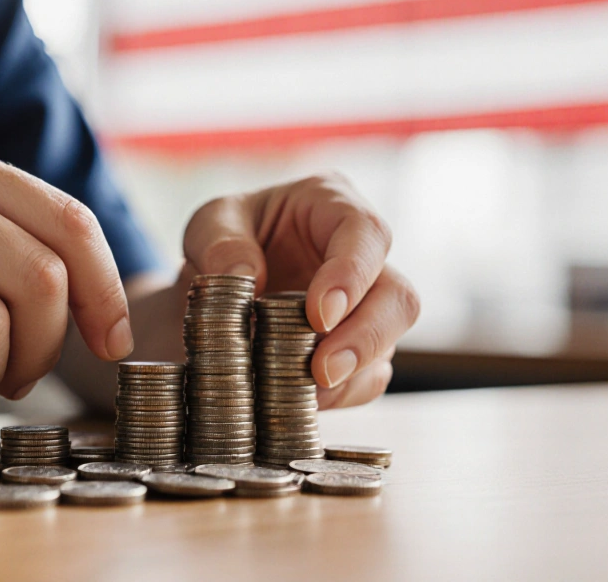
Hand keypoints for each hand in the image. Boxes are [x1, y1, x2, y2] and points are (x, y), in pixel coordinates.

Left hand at [182, 175, 419, 408]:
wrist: (214, 286)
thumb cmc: (223, 240)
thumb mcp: (209, 225)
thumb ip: (219, 242)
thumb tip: (244, 277)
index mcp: (332, 206)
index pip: (365, 233)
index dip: (351, 275)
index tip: (319, 316)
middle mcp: (364, 258)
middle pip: (398, 297)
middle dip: (365, 337)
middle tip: (322, 370)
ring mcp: (367, 308)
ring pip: (388, 345)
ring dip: (350, 375)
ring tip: (303, 392)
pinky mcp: (358, 351)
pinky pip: (366, 381)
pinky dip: (337, 397)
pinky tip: (302, 401)